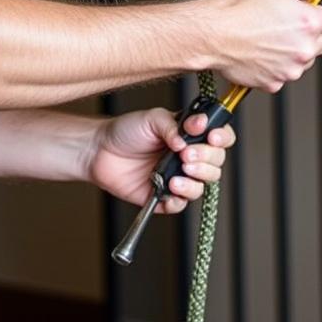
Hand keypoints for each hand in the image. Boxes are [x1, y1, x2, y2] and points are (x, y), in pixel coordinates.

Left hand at [84, 107, 235, 213]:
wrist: (100, 151)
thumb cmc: (126, 131)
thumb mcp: (152, 118)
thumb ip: (174, 125)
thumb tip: (191, 136)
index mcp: (189, 134)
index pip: (219, 137)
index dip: (222, 137)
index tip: (212, 136)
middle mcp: (188, 156)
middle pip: (217, 162)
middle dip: (206, 159)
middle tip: (186, 154)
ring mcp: (179, 177)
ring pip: (204, 184)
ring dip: (196, 178)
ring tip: (178, 170)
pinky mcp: (166, 197)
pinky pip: (182, 203)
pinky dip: (180, 196)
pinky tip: (170, 186)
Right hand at [208, 0, 321, 91]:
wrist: (210, 34)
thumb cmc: (236, 7)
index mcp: (308, 22)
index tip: (319, 7)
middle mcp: (304, 48)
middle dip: (317, 29)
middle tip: (293, 19)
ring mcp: (290, 69)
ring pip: (307, 58)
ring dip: (296, 47)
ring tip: (270, 34)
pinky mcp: (274, 82)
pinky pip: (285, 72)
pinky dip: (277, 63)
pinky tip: (260, 49)